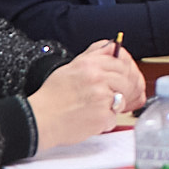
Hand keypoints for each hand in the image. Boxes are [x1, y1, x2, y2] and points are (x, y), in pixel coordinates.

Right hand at [30, 41, 147, 145]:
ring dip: (114, 105)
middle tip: (116, 96)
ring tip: (98, 108)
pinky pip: (114, 118)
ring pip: (123, 99)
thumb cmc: (52, 96)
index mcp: (90, 64)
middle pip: (127, 79)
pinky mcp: (103, 116)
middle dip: (126, 89)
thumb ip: (94, 56)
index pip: (121, 60)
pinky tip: (91, 118)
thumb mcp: (71, 66)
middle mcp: (97, 78)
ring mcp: (101, 97)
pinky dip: (105, 121)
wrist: (41, 118)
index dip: (127, 70)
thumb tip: (112, 47)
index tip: (126, 77)